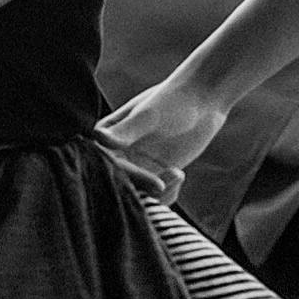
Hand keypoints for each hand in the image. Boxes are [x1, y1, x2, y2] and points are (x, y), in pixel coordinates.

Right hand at [99, 83, 214, 191]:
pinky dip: (168, 193)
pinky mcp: (154, 176)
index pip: (109, 167)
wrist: (201, 101)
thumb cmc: (172, 100)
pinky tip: (179, 174)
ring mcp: (136, 168)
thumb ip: (125, 130)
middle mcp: (116, 157)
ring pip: (138, 197)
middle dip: (144, 191)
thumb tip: (97, 136)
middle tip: (164, 186)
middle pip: (121, 187)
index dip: (130, 178)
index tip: (156, 183)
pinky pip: (155, 198)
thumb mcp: (149, 116)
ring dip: (159, 194)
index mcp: (105, 140)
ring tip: (177, 174)